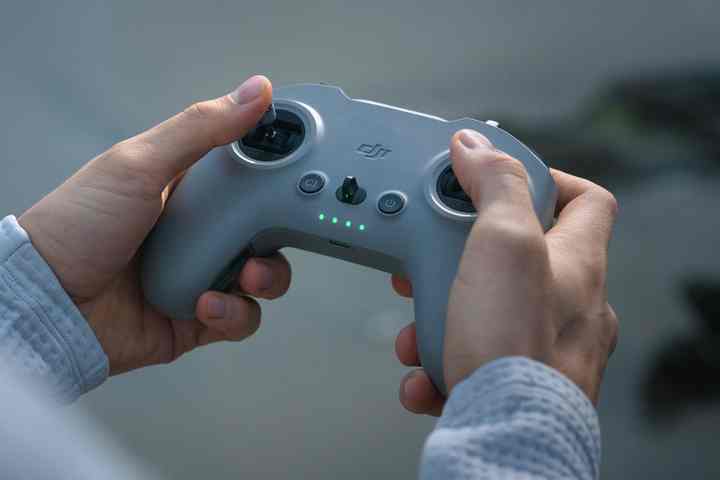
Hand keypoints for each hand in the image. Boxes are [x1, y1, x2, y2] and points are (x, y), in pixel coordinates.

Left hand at [19, 75, 291, 374]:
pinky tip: (206, 304)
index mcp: (189, 190)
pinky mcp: (197, 318)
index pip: (250, 180)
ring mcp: (201, 276)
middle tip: (267, 239)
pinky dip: (233, 314)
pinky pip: (240, 318)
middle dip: (278, 239)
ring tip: (242, 278)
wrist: (46, 303)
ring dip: (265, 280)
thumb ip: (202, 128)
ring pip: (263, 278)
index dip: (277, 181)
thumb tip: (256, 90)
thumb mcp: (141, 162)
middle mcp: (199, 234)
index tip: (297, 181)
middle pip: (266, 232)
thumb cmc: (79, 225)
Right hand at [391, 129, 618, 414]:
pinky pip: (471, 356)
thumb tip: (476, 144)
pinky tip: (422, 372)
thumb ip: (494, 186)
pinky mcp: (514, 380)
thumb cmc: (516, 346)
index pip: (587, 200)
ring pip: (483, 309)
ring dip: (438, 314)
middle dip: (460, 256)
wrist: (507, 434)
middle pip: (516, 256)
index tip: (497, 180)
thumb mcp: (503, 244)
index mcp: (578, 263)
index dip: (545, 179)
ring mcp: (543, 345)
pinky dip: (439, 358)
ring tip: (415, 330)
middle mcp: (570, 304)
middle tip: (429, 260)